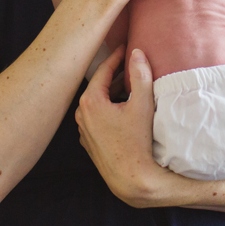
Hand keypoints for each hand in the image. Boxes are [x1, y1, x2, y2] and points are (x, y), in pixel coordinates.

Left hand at [75, 46, 174, 206]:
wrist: (131, 179)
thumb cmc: (137, 142)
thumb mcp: (142, 105)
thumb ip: (141, 76)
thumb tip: (138, 53)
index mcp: (91, 102)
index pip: (103, 70)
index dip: (116, 56)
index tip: (126, 46)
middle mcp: (82, 114)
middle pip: (100, 86)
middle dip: (117, 74)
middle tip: (131, 62)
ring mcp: (84, 130)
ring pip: (98, 102)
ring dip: (114, 92)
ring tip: (132, 84)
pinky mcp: (90, 141)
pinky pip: (98, 117)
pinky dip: (110, 108)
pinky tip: (125, 108)